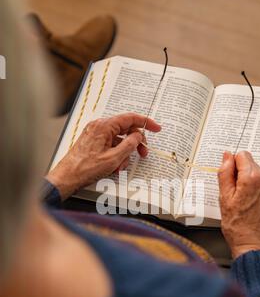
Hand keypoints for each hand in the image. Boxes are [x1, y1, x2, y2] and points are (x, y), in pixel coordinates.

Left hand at [46, 113, 160, 199]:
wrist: (67, 177)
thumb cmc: (85, 168)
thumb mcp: (113, 158)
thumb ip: (129, 145)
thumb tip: (138, 136)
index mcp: (104, 126)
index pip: (130, 118)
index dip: (145, 123)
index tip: (156, 128)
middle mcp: (99, 127)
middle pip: (125, 129)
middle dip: (135, 143)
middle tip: (143, 152)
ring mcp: (95, 135)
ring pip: (118, 140)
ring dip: (124, 153)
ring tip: (122, 166)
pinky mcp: (93, 143)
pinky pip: (110, 145)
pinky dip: (116, 155)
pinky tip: (115, 167)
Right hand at [218, 151, 259, 258]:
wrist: (252, 243)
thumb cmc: (236, 225)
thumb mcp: (224, 197)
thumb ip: (225, 173)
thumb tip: (227, 157)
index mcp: (251, 178)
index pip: (242, 155)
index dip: (233, 165)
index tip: (231, 178)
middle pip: (252, 165)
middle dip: (243, 175)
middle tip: (237, 194)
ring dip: (253, 184)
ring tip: (246, 202)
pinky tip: (256, 205)